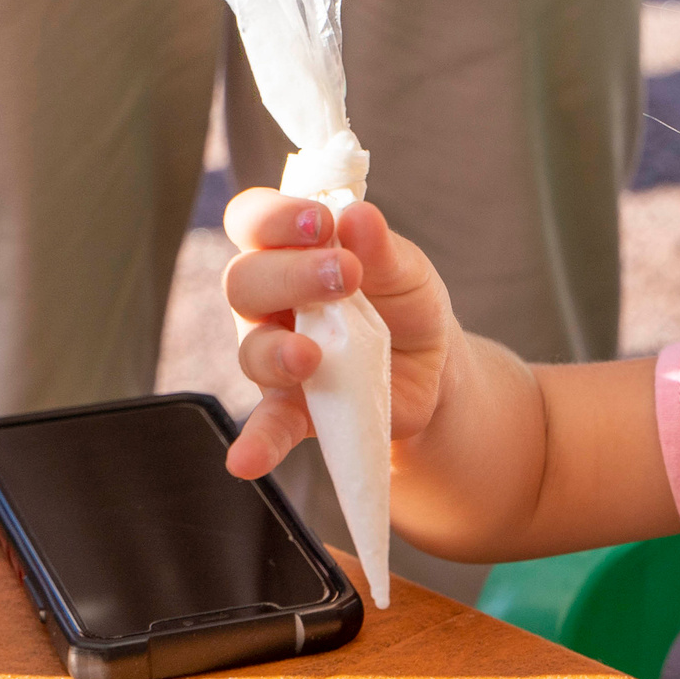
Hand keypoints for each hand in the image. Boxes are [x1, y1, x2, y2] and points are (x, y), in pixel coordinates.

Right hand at [220, 190, 455, 480]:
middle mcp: (269, 303)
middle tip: (345, 274)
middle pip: (245, 281)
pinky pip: (265, 426)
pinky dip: (255, 444)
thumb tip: (359, 216)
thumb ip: (383, 248)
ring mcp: (275, 357)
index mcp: (290, 253)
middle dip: (290, 274)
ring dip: (277, 351)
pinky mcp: (294, 409)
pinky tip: (246, 462)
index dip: (274, 217)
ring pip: (252, 350)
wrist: (433, 370)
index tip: (320, 221)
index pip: (253, 221)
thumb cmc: (406, 305)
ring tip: (312, 354)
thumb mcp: (408, 271)